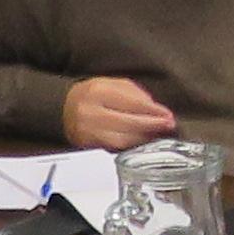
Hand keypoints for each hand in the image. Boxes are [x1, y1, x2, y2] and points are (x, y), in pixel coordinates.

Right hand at [62, 75, 178, 149]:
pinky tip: (143, 142)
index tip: (168, 115)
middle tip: (169, 126)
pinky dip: (132, 146)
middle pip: (128, 123)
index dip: (153, 111)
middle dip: (152, 126)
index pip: (131, 103)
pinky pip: (116, 149)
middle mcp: (91, 113)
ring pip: (123, 140)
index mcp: (98, 92)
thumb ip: (136, 95)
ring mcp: (88, 132)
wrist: (64, 108)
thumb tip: (157, 110)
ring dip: (144, 138)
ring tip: (158, 134)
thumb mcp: (113, 85)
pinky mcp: (88, 147)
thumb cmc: (93, 95)